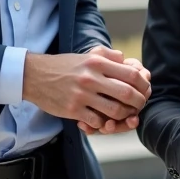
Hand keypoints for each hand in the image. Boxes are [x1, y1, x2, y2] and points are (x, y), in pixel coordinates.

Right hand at [22, 47, 151, 132]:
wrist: (34, 75)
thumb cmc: (64, 65)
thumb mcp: (87, 55)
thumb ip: (108, 55)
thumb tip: (127, 60)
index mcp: (97, 63)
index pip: (131, 74)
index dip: (143, 84)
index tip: (144, 90)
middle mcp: (91, 78)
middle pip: (127, 93)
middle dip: (139, 102)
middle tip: (140, 106)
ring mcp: (81, 95)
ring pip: (114, 110)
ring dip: (124, 115)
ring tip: (125, 114)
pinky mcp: (72, 109)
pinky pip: (96, 121)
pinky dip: (104, 123)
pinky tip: (104, 120)